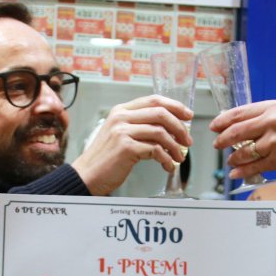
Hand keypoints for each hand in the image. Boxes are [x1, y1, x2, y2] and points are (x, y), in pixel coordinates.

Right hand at [72, 95, 192, 195]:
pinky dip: (166, 159)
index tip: (188, 116)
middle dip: (179, 127)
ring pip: (161, 133)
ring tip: (179, 158)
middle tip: (187, 141)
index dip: (175, 106)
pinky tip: (168, 166)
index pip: (154, 100)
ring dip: (175, 147)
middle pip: (161, 113)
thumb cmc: (106, 158)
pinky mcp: (126, 148)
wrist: (87, 175)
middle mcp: (121, 117)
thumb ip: (140, 126)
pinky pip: (156, 150)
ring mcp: (123, 132)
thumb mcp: (120, 134)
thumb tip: (170, 128)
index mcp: (121, 110)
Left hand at [210, 100, 275, 176]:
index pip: (240, 113)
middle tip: (217, 144)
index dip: (223, 120)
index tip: (214, 125)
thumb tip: (239, 124)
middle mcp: (271, 123)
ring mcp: (274, 143)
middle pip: (237, 132)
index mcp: (272, 108)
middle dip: (223, 140)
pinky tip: (234, 172)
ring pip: (243, 152)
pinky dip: (241, 170)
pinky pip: (254, 167)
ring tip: (230, 159)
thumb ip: (263, 116)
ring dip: (233, 157)